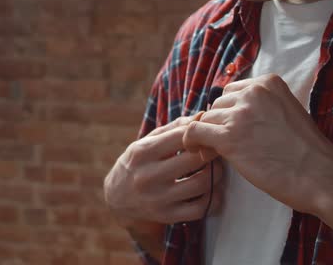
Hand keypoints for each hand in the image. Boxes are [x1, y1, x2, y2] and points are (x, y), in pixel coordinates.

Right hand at [104, 113, 222, 227]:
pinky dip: (212, 197)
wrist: (117, 199)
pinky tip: (210, 189)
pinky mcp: (167, 216)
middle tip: (216, 150)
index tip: (207, 135)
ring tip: (215, 169)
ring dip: (216, 174)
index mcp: (142, 152)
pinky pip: (201, 208)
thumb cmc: (137, 164)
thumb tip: (202, 116)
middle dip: (212, 152)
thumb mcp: (146, 142)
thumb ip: (173, 128)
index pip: (183, 136)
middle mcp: (148, 176)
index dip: (201, 133)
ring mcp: (158, 198)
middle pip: (196, 159)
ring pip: (202, 184)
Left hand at [183, 74, 332, 213]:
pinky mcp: (228, 137)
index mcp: (268, 82)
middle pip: (217, 105)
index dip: (228, 112)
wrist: (319, 176)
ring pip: (206, 119)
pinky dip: (191, 141)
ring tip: (217, 152)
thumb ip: (260, 106)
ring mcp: (240, 114)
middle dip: (219, 124)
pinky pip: (194, 131)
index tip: (233, 129)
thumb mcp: (285, 112)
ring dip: (208, 136)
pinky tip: (198, 152)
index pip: (231, 91)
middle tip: (227, 145)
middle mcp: (252, 93)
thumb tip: (227, 113)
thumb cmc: (304, 151)